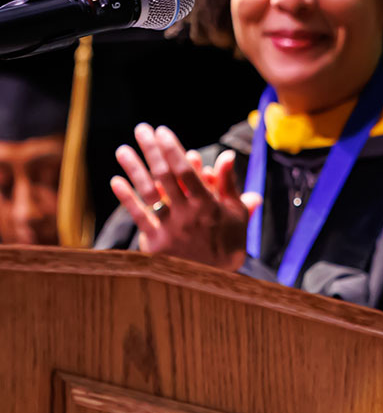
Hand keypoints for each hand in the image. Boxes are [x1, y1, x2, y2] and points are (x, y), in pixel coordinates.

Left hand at [110, 123, 261, 270]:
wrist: (216, 282)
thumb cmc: (228, 242)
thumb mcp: (236, 213)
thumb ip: (229, 184)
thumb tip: (226, 155)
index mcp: (208, 205)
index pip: (187, 171)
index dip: (173, 149)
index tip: (163, 132)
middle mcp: (187, 214)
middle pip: (165, 176)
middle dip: (152, 150)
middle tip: (142, 130)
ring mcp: (170, 228)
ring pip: (149, 193)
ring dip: (134, 169)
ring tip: (123, 149)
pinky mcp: (156, 243)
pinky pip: (139, 217)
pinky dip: (127, 198)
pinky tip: (116, 181)